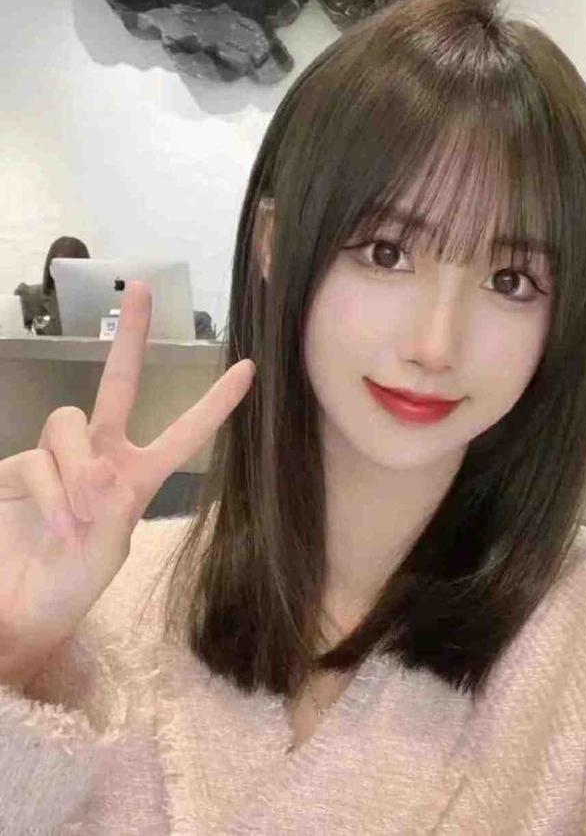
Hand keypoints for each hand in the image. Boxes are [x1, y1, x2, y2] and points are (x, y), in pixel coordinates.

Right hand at [0, 281, 254, 686]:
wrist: (20, 610)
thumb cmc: (71, 587)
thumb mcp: (107, 553)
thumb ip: (111, 510)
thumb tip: (96, 470)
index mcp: (136, 476)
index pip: (182, 433)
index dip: (213, 404)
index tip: (249, 370)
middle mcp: (98, 456)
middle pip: (118, 383)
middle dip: (130, 336)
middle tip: (143, 287)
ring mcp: (57, 457)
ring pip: (70, 423)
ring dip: (76, 470)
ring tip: (76, 519)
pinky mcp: (18, 466)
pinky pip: (37, 458)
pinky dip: (50, 491)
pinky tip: (56, 524)